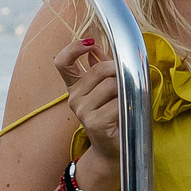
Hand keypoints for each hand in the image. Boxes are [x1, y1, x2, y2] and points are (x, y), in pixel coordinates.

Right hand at [53, 36, 122, 162]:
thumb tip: (95, 48)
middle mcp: (73, 97)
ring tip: (126, 101)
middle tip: (128, 80)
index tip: (89, 42)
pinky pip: (118, 102)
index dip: (73, 48)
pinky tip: (125, 114)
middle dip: (119, 70)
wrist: (115, 148)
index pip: (62, 62)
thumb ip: (100, 67)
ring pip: (112, 85)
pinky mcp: (94, 122)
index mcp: (74, 87)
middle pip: (99, 69)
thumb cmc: (114, 115)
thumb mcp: (106, 88)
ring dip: (126, 90)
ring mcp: (81, 110)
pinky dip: (128, 105)